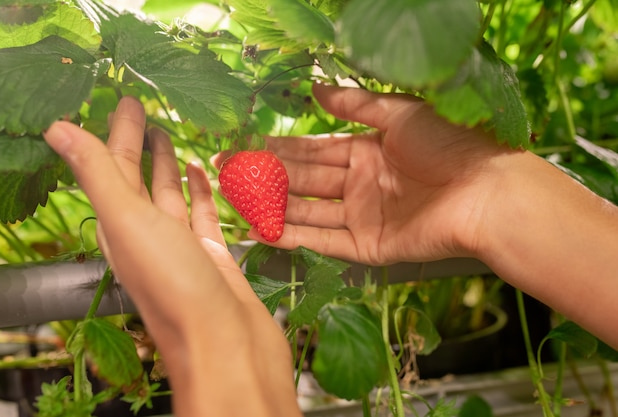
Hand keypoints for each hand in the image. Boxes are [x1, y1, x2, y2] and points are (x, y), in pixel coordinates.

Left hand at [43, 97, 300, 416]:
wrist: (227, 347)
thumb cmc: (177, 290)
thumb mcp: (130, 225)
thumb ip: (98, 176)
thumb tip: (56, 130)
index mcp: (121, 229)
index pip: (113, 169)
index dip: (115, 134)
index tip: (124, 102)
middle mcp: (148, 237)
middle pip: (138, 180)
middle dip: (138, 144)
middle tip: (144, 109)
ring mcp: (183, 248)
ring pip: (170, 197)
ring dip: (167, 167)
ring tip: (169, 135)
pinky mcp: (213, 257)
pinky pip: (203, 216)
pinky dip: (201, 193)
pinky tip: (203, 174)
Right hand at [235, 84, 519, 264]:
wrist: (486, 193)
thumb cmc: (448, 146)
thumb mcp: (401, 114)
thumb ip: (357, 105)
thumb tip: (317, 90)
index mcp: (368, 151)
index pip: (315, 151)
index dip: (281, 149)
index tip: (247, 147)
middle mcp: (361, 184)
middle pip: (306, 181)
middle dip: (267, 176)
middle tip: (228, 172)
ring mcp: (364, 217)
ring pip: (310, 212)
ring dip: (274, 207)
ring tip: (236, 201)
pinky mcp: (369, 247)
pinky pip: (326, 242)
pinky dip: (296, 237)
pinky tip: (265, 230)